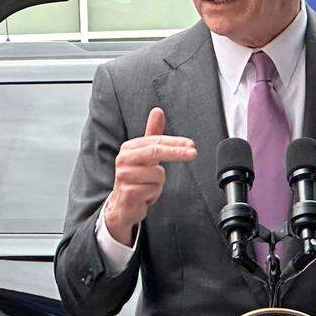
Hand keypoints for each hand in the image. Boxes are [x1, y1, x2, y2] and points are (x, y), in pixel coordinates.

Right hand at [105, 107, 196, 245]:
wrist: (122, 204)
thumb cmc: (136, 177)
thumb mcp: (145, 154)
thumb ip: (152, 132)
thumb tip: (157, 111)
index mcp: (129, 148)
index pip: (156, 141)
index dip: (176, 142)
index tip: (192, 145)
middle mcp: (124, 160)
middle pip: (156, 151)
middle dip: (177, 152)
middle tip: (194, 153)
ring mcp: (124, 176)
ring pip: (158, 174)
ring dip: (159, 183)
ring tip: (148, 186)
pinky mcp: (127, 193)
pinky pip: (153, 190)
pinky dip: (153, 194)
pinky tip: (145, 196)